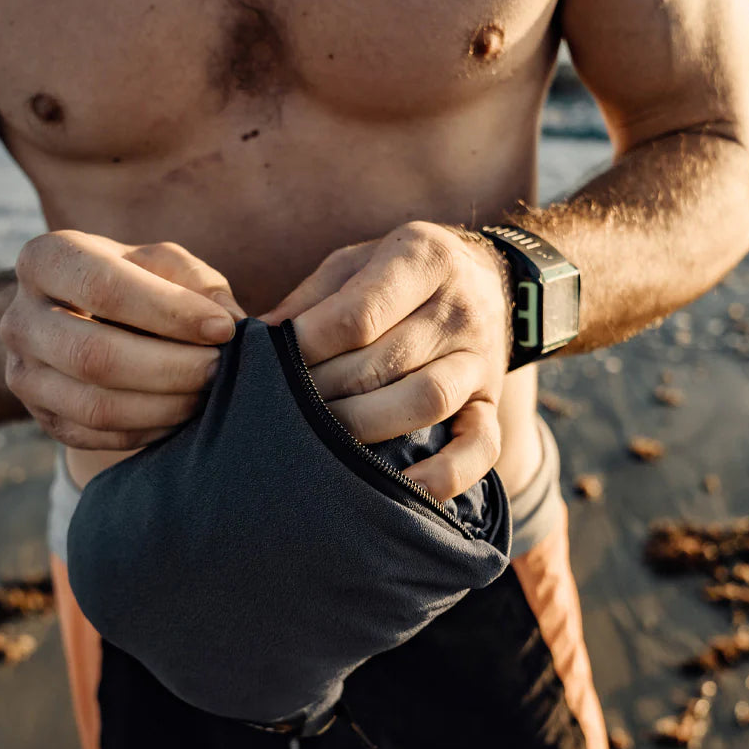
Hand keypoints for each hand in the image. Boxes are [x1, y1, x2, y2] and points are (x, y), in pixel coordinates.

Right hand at [0, 230, 245, 448]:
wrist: (90, 324)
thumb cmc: (138, 285)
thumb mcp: (164, 266)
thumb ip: (197, 284)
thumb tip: (228, 322)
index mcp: (46, 260)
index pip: (103, 287)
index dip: (169, 312)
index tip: (222, 328)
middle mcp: (20, 319)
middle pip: (94, 355)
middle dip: (170, 367)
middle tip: (217, 368)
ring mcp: (24, 376)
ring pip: (95, 406)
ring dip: (164, 405)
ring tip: (205, 393)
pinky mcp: (44, 420)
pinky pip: (100, 437)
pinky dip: (151, 430)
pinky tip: (181, 413)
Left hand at [259, 221, 511, 500]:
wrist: (491, 280)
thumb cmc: (398, 276)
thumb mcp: (355, 262)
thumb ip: (310, 298)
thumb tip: (257, 337)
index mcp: (423, 259)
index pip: (359, 314)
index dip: (309, 345)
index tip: (271, 362)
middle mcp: (459, 309)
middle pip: (384, 363)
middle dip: (324, 390)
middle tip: (282, 405)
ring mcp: (480, 361)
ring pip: (425, 401)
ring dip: (365, 426)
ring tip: (321, 437)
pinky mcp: (490, 405)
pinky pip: (481, 447)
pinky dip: (446, 474)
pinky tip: (406, 489)